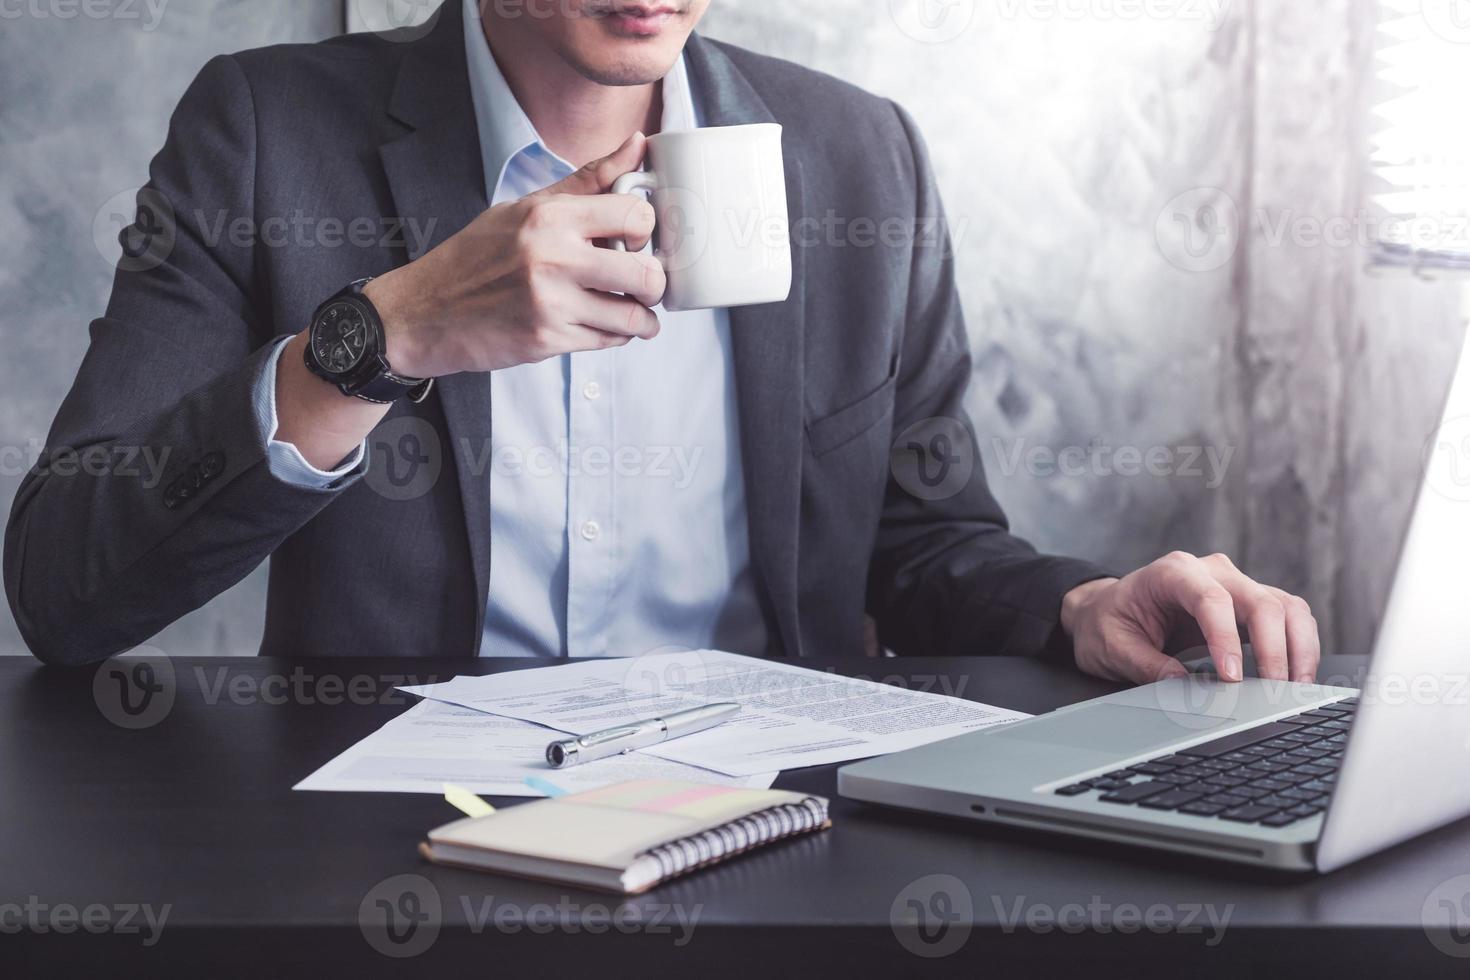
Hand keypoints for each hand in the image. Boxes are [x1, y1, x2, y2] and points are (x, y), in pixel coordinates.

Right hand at [365, 132, 665, 378]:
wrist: (424, 312)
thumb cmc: (477, 256)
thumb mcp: (526, 208)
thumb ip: (588, 180)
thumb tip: (638, 144)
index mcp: (550, 216)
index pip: (637, 215)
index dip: (647, 230)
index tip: (638, 240)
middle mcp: (552, 257)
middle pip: (645, 273)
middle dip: (654, 282)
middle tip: (644, 282)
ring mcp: (551, 303)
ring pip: (633, 316)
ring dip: (642, 317)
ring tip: (633, 310)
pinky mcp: (547, 340)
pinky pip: (609, 341)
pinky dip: (616, 335)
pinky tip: (604, 324)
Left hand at [1059, 552, 1319, 684]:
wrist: (1106, 610)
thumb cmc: (1107, 623)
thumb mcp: (1112, 647)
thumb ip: (1148, 666)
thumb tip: (1187, 689)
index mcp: (1172, 573)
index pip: (1212, 599)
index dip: (1226, 639)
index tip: (1232, 677)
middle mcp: (1210, 571)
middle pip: (1261, 601)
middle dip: (1274, 649)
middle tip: (1273, 693)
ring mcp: (1234, 584)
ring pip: (1285, 607)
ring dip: (1298, 648)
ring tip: (1294, 689)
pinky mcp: (1248, 604)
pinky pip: (1287, 618)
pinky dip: (1298, 646)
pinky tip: (1295, 678)